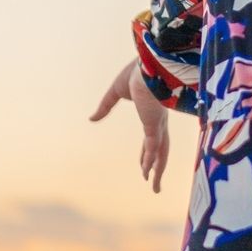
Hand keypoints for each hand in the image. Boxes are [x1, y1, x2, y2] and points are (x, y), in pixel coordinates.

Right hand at [88, 58, 173, 191]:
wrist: (148, 62)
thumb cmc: (137, 71)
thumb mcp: (116, 91)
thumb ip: (105, 106)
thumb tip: (91, 119)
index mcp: (153, 112)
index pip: (151, 138)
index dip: (148, 152)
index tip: (145, 165)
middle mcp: (158, 120)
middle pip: (159, 149)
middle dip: (156, 165)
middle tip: (152, 181)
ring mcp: (158, 123)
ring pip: (161, 152)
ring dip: (157, 170)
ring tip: (155, 188)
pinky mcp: (155, 123)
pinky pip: (153, 146)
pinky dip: (151, 161)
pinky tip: (148, 173)